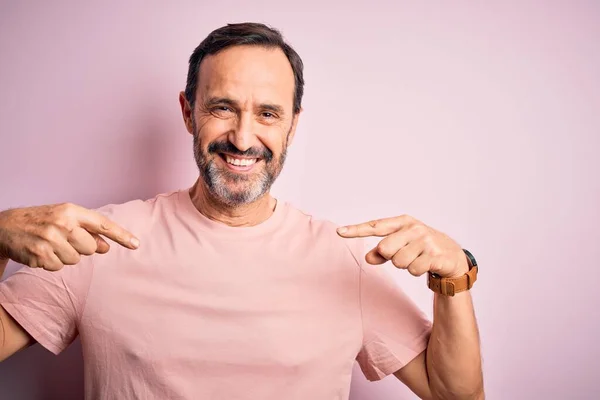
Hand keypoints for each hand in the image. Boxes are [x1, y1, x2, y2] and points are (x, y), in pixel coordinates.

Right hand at [0, 203, 138, 270]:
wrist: (5, 226)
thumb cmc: (41, 221)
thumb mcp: (64, 218)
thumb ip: (87, 230)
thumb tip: (106, 247)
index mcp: (70, 210)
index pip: (102, 224)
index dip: (121, 235)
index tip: (136, 244)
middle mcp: (62, 223)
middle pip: (91, 248)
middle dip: (82, 248)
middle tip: (64, 240)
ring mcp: (50, 240)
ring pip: (76, 260)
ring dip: (66, 256)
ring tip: (51, 245)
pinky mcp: (40, 256)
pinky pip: (59, 268)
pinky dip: (52, 263)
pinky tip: (41, 252)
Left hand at [337, 215, 467, 277]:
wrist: (452, 256)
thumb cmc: (421, 249)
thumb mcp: (401, 246)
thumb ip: (382, 252)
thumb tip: (368, 258)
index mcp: (403, 222)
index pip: (376, 226)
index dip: (357, 230)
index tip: (339, 232)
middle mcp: (414, 228)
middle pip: (385, 248)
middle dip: (392, 257)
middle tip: (406, 255)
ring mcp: (426, 241)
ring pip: (399, 262)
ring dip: (406, 266)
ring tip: (417, 259)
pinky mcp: (435, 255)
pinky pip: (413, 270)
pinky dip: (416, 271)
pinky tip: (426, 265)